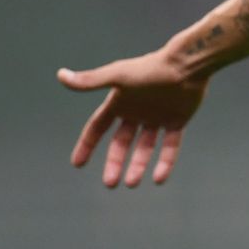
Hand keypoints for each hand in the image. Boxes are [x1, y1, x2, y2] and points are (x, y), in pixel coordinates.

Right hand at [57, 53, 207, 186]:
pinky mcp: (178, 121)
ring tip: (131, 183)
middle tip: (110, 183)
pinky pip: (170, 146)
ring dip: (138, 165)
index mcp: (120, 101)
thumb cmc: (151, 68)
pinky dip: (165, 162)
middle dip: (115, 162)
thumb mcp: (118, 75)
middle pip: (122, 142)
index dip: (87, 144)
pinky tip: (158, 179)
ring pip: (145, 147)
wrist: (187, 64)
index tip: (78, 164)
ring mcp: (158, 117)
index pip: (98, 127)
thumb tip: (60, 75)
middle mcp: (138, 111)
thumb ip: (90, 80)